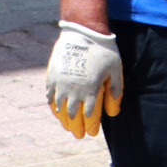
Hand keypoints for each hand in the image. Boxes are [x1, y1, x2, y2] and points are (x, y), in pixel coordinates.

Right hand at [47, 21, 122, 139]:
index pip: (90, 115)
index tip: (92, 132)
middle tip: (79, 134)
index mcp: (91, 90)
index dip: (91, 125)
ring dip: (63, 119)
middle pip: (73, 115)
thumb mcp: (116, 70)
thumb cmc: (104, 50)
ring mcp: (60, 83)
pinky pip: (49, 96)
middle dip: (76, 127)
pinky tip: (56, 110)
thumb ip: (115, 90)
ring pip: (59, 108)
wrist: (82, 32)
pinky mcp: (52, 76)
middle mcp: (74, 90)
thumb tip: (113, 111)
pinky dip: (52, 106)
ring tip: (67, 126)